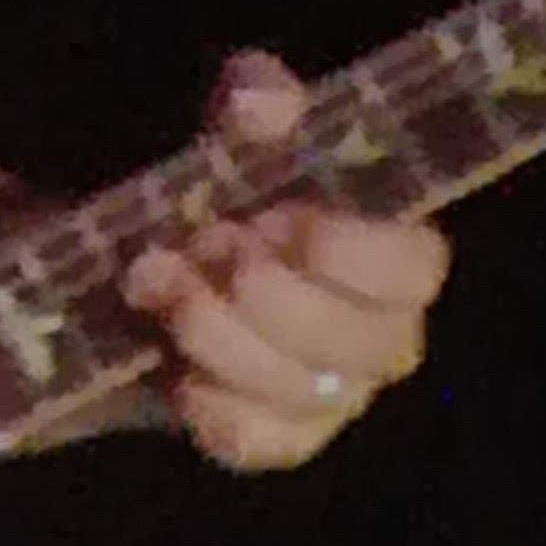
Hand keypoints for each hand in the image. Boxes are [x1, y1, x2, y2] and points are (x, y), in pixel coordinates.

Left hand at [121, 48, 450, 470]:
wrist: (127, 281)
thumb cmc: (210, 200)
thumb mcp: (228, 135)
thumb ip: (255, 101)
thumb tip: (259, 101)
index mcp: (389, 256)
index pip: (418, 270)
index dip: (353, 252)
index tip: (275, 217)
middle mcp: (377, 335)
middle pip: (369, 344)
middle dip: (273, 296)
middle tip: (204, 247)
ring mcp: (329, 399)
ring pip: (307, 394)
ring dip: (222, 336)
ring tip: (155, 283)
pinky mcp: (270, 441)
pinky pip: (257, 444)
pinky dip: (209, 404)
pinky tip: (170, 366)